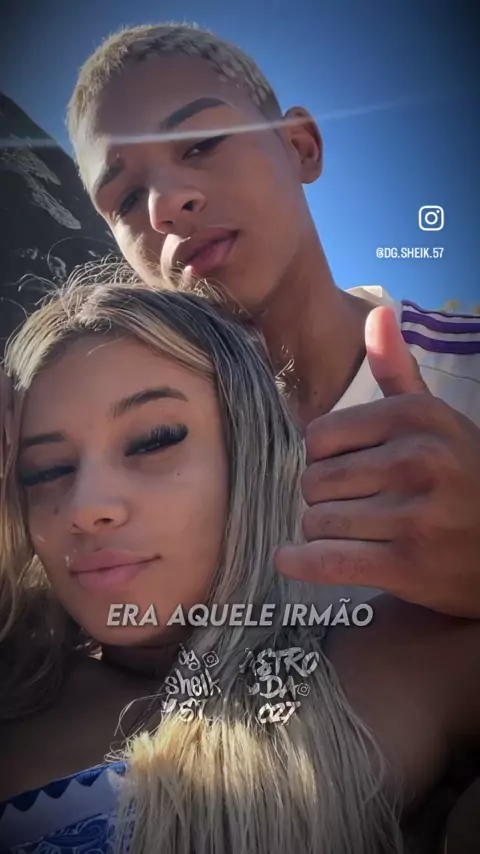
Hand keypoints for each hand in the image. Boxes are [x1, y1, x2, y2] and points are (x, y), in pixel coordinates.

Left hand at [276, 306, 479, 617]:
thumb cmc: (462, 477)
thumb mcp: (437, 419)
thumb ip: (399, 372)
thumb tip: (378, 313)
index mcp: (416, 418)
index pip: (319, 436)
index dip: (322, 458)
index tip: (341, 469)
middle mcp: (417, 460)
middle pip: (314, 481)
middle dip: (321, 498)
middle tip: (347, 506)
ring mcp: (415, 516)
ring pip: (317, 521)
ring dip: (321, 531)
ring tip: (349, 532)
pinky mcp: (408, 566)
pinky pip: (328, 561)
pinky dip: (302, 563)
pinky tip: (291, 559)